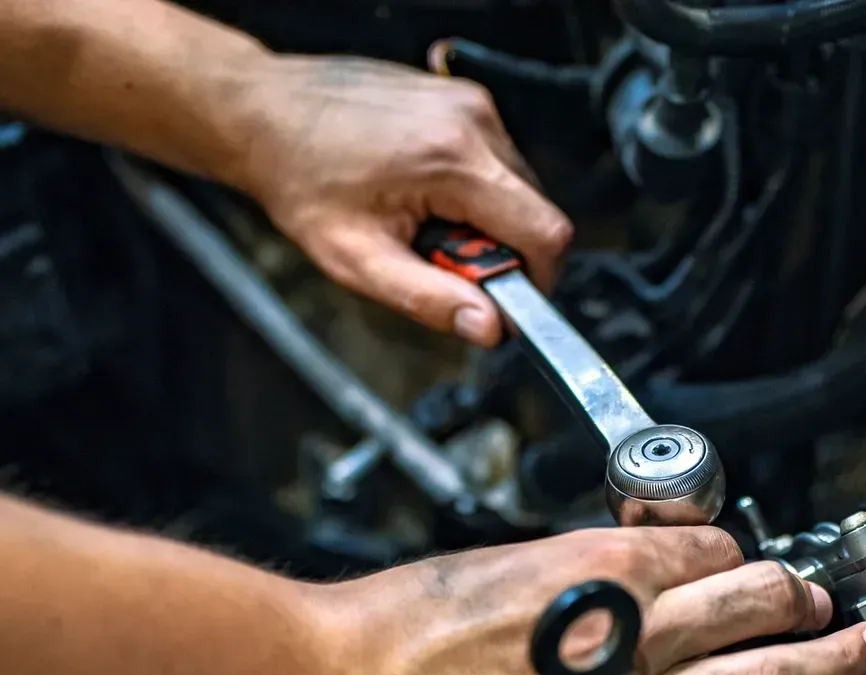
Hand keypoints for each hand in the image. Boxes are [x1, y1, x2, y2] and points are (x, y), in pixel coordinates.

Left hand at [235, 56, 571, 344]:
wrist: (264, 115)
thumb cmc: (302, 181)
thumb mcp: (359, 261)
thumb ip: (430, 301)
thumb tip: (491, 328)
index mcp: (454, 160)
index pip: (546, 234)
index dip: (536, 281)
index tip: (502, 299)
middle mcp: (472, 120)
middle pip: (536, 212)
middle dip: (501, 252)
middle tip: (440, 258)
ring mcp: (469, 103)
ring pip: (519, 190)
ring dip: (486, 222)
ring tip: (425, 222)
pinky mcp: (462, 99)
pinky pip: (496, 163)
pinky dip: (472, 193)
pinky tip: (424, 194)